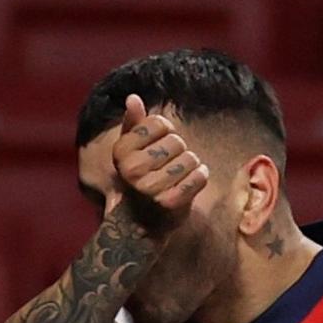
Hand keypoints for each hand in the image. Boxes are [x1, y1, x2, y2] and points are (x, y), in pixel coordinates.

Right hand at [112, 94, 208, 226]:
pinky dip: (201, 177)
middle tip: (170, 166)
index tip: (160, 146)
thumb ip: (133, 125)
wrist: (143, 224)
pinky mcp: (171, 202)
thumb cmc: (140, 181)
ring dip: (191, 166)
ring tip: (180, 176)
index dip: (166, 132)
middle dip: (179, 151)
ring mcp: (151, 188)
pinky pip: (199, 176)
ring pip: (190, 158)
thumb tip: (133, 98)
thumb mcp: (130, 153)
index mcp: (121, 152)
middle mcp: (133, 170)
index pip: (159, 124)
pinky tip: (193, 181)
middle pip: (176, 141)